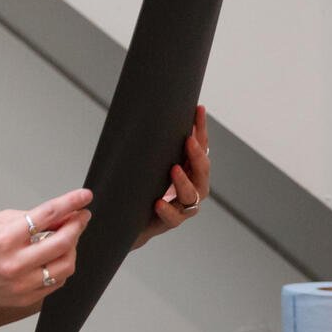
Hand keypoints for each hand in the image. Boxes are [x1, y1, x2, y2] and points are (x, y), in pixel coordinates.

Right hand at [0, 188, 91, 306]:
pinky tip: (54, 257)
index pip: (47, 216)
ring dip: (72, 248)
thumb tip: (60, 216)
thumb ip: (29, 218)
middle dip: (77, 226)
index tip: (84, 197)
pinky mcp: (26, 298)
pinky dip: (61, 267)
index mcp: (5, 239)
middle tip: (81, 217)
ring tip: (66, 238)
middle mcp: (15, 264)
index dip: (70, 203)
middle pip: (62, 242)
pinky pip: (56, 282)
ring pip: (66, 266)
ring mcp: (22, 285)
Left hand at [136, 105, 209, 248]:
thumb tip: (147, 113)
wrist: (129, 220)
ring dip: (183, 181)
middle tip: (188, 140)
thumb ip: (153, 145)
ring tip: (174, 169)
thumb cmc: (142, 187)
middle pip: (202, 170)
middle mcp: (192, 187)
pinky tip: (159, 202)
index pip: (199, 146)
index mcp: (189, 169)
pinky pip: (173, 218)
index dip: (200, 128)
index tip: (198, 109)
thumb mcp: (148, 163)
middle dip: (196, 155)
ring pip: (191, 194)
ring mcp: (183, 206)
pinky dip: (167, 210)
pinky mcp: (170, 221)